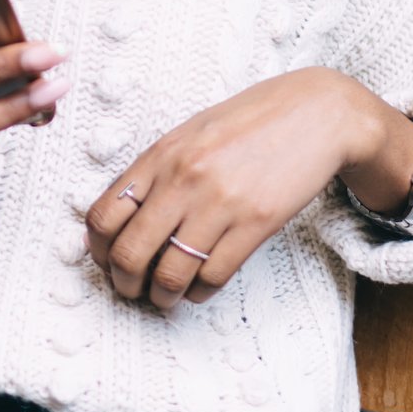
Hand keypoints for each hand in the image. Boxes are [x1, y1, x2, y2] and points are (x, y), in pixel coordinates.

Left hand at [84, 67, 412, 310]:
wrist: (315, 114)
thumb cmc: (250, 122)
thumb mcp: (191, 133)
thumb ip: (156, 170)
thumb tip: (121, 217)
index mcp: (160, 155)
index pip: (104, 215)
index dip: (97, 250)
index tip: (106, 260)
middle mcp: (183, 180)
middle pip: (130, 253)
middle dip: (123, 283)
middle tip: (130, 289)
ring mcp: (220, 203)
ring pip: (170, 274)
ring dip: (160, 296)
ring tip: (163, 297)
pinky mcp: (256, 224)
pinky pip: (213, 276)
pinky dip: (198, 293)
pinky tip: (196, 289)